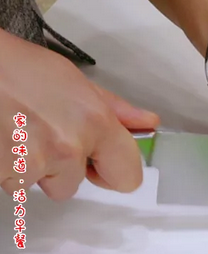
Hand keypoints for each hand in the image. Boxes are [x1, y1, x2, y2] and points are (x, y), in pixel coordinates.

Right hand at [0, 29, 159, 200]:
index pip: (128, 177)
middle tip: (41, 133)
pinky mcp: (6, 173)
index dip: (111, 172)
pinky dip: (7, 168)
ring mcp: (34, 163)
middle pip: (74, 186)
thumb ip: (114, 109)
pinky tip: (3, 138)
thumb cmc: (16, 67)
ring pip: (42, 185)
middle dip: (61, 169)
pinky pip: (15, 185)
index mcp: (94, 122)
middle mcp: (69, 146)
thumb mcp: (73, 80)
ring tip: (16, 131)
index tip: (97, 162)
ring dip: (31, 168)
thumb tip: (148, 124)